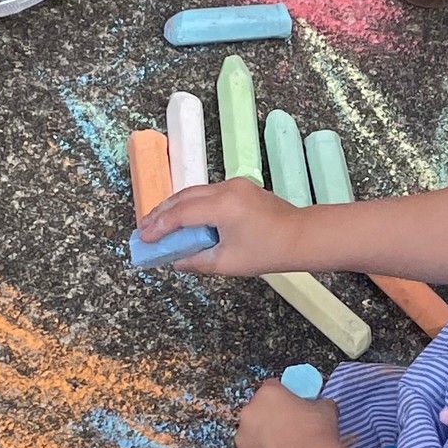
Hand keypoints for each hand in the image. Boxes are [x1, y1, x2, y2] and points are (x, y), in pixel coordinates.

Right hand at [136, 178, 306, 274]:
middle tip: (144, 228)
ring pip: (196, 192)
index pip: (181, 214)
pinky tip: (184, 217)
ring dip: (176, 207)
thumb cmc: (269, 251)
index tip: (144, 237)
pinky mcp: (242, 188)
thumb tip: (176, 260)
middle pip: (184, 197)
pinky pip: (209, 193)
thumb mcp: (228, 262)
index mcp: (222, 206)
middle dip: (162, 213)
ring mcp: (235, 185)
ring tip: (159, 222)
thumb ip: (197, 260)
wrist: (302, 237)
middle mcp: (226, 189)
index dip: (159, 226)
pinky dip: (193, 204)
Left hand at [236, 381, 342, 447]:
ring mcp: (242, 438)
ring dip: (263, 439)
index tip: (293, 404)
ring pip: (252, 435)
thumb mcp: (326, 409)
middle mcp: (249, 412)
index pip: (273, 386)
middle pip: (258, 410)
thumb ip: (318, 403)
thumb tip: (321, 405)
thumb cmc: (316, 434)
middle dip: (271, 418)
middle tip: (290, 428)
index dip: (284, 395)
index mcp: (268, 394)